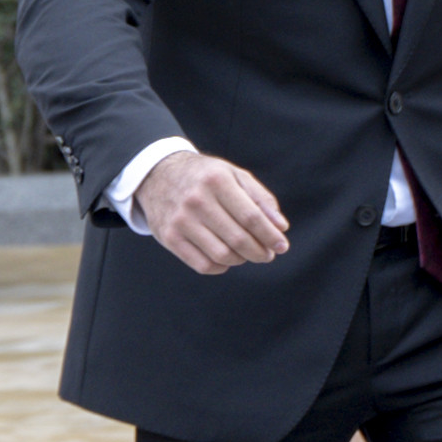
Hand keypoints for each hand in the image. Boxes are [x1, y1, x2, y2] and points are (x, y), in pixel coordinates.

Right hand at [139, 151, 293, 275]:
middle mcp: (197, 200)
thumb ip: (260, 199)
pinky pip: (203, 265)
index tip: (282, 246)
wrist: (159, 175)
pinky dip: (221, 267)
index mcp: (217, 181)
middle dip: (260, 251)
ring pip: (222, 255)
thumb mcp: (234, 175)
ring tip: (246, 253)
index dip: (270, 235)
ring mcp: (181, 220)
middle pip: (238, 238)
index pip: (251, 217)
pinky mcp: (169, 237)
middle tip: (267, 254)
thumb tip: (281, 227)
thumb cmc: (205, 177)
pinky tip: (226, 258)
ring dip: (241, 259)